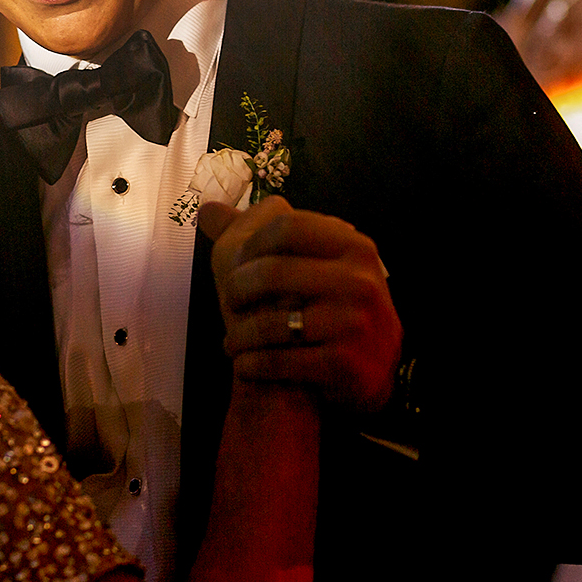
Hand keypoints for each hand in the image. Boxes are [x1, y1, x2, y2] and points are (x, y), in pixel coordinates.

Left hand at [199, 197, 401, 412]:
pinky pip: (276, 361)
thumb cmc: (333, 308)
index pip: (288, 225)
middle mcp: (360, 282)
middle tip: (229, 303)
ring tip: (233, 342)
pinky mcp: (343, 365)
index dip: (251, 243)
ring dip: (238, 336)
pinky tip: (246, 364)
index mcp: (354, 247)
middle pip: (273, 271)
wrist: (375, 371)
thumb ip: (262, 233)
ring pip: (269, 323)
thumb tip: (206, 210)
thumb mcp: (319, 264)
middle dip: (236, 289)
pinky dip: (250, 364)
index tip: (239, 263)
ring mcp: (354, 325)